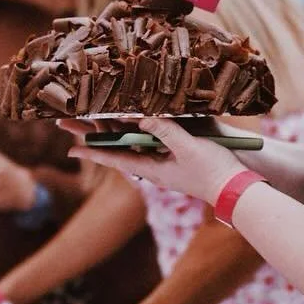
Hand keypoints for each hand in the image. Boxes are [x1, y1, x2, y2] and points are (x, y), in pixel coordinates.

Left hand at [75, 116, 243, 207]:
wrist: (238, 188)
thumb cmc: (214, 170)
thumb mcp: (188, 148)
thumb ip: (165, 130)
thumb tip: (139, 117)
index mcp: (151, 168)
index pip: (114, 158)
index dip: (92, 153)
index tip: (69, 150)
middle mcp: (153, 165)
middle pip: (115, 146)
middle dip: (91, 133)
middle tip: (65, 122)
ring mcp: (164, 160)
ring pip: (129, 141)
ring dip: (108, 128)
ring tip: (86, 115)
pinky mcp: (176, 155)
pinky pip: (148, 139)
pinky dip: (134, 128)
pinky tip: (127, 118)